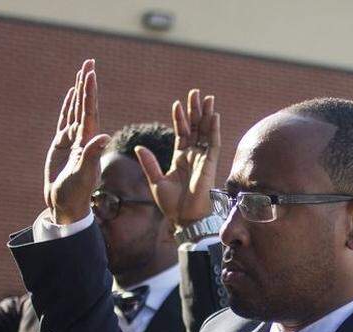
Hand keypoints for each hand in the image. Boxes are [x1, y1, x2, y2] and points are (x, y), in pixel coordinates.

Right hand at [43, 60, 108, 224]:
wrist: (66, 205)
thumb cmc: (75, 194)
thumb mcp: (84, 175)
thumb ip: (92, 155)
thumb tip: (103, 136)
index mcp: (89, 142)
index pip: (90, 111)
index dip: (90, 91)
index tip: (91, 72)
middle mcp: (84, 138)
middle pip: (85, 105)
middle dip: (86, 84)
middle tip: (89, 62)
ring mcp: (73, 140)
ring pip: (76, 110)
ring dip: (78, 92)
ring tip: (82, 72)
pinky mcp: (62, 145)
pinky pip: (65, 120)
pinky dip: (68, 106)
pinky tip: (69, 96)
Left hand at [138, 89, 220, 228]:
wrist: (184, 218)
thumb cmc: (171, 204)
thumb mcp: (156, 181)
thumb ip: (149, 163)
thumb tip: (138, 146)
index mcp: (180, 158)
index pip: (181, 133)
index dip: (180, 118)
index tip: (178, 104)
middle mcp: (193, 156)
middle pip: (196, 128)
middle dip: (195, 110)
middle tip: (195, 93)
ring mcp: (202, 159)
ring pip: (206, 131)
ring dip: (206, 114)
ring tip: (206, 97)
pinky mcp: (210, 164)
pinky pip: (213, 143)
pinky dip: (214, 129)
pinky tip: (213, 115)